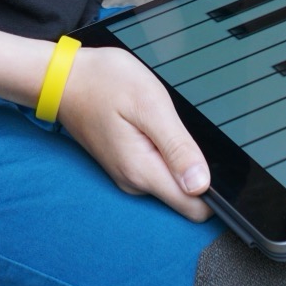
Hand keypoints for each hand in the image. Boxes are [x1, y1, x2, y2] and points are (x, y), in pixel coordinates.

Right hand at [56, 47, 211, 221]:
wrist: (64, 77)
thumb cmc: (104, 82)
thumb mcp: (148, 104)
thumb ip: (177, 146)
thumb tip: (202, 184)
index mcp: (143, 171)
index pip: (193, 208)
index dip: (215, 193)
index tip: (222, 167)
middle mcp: (135, 182)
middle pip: (185, 196)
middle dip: (197, 169)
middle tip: (185, 128)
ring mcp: (128, 174)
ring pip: (171, 181)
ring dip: (178, 157)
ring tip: (166, 121)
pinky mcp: (125, 163)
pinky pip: (157, 168)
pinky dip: (164, 151)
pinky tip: (155, 126)